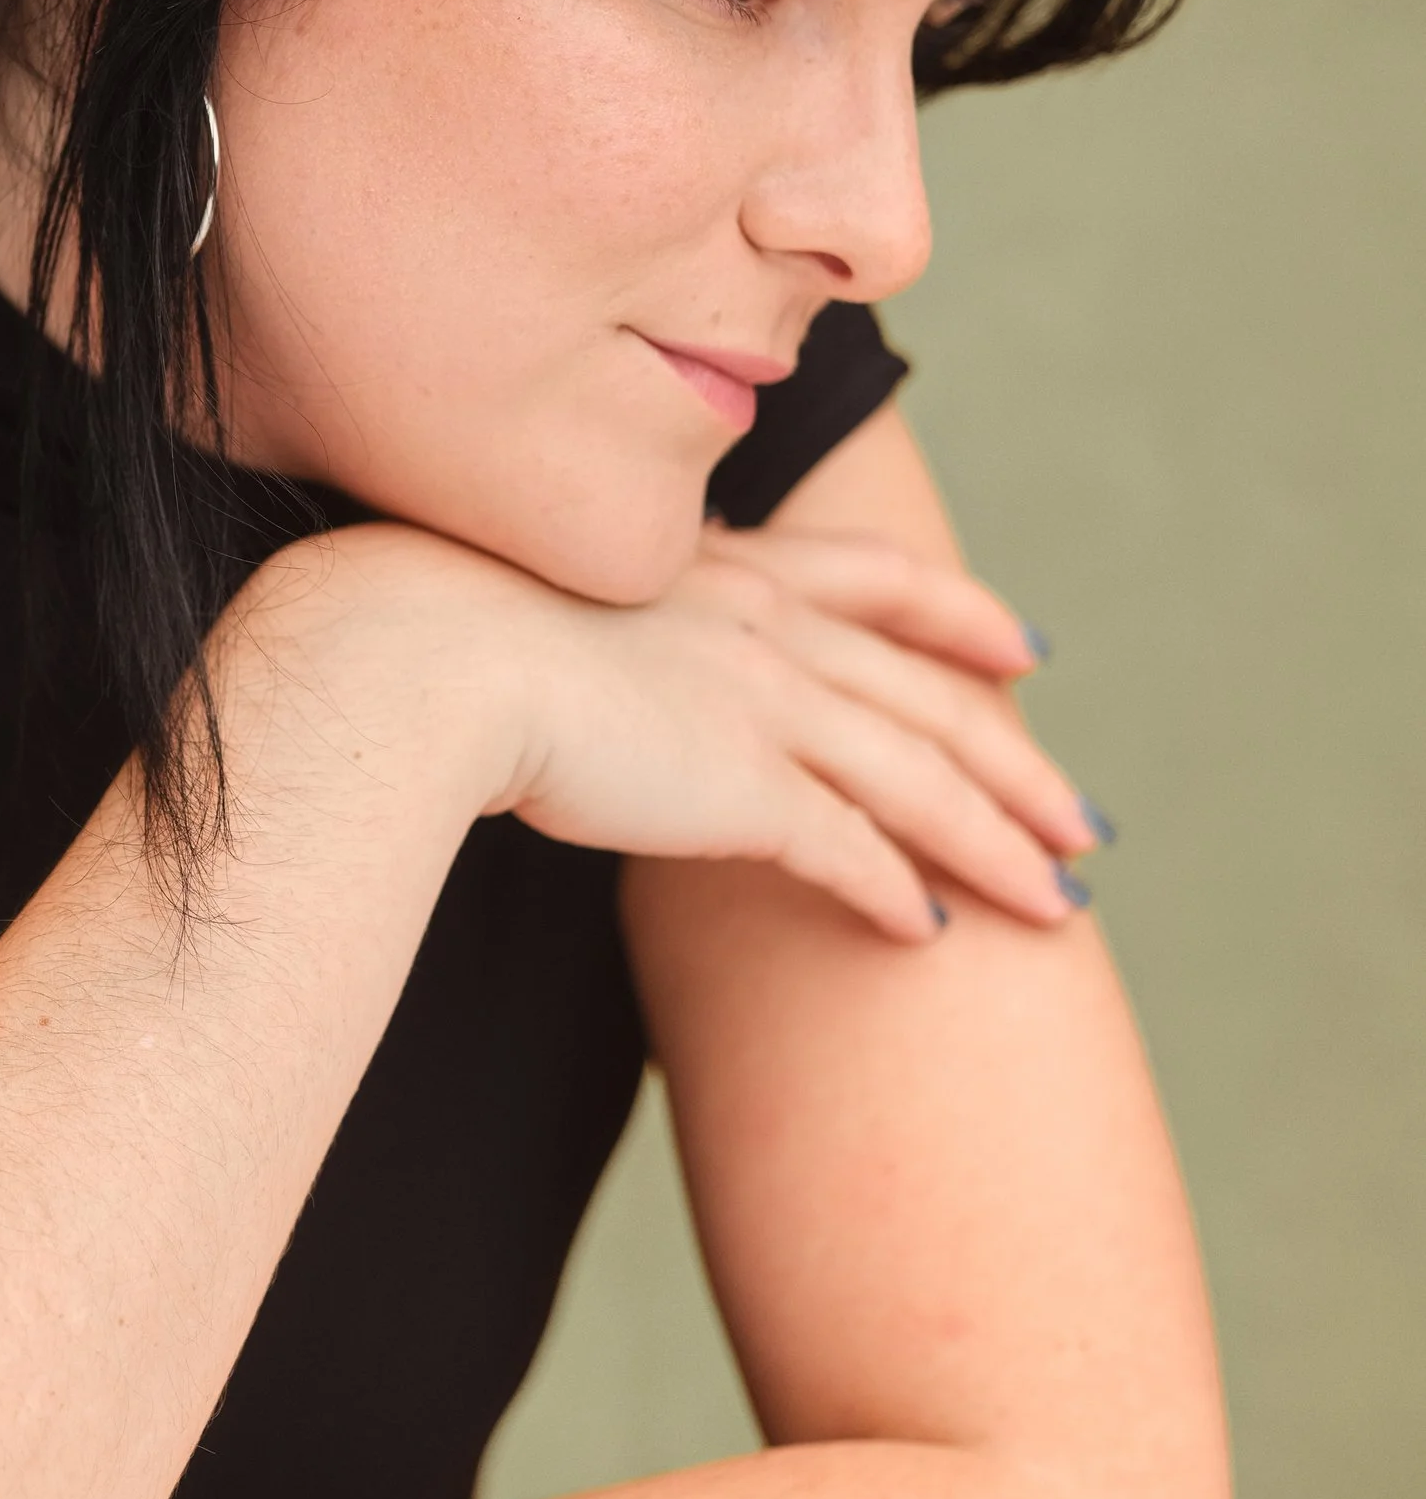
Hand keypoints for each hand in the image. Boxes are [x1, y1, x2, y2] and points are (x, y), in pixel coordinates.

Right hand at [358, 514, 1094, 944]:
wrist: (416, 648)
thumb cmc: (436, 621)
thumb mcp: (541, 593)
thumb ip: (598, 624)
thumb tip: (587, 656)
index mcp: (720, 565)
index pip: (876, 579)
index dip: (960, 613)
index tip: (1024, 646)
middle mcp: (762, 621)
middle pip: (931, 695)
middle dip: (1017, 760)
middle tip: (1083, 816)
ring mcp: (760, 700)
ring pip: (920, 778)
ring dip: (999, 841)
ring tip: (1058, 900)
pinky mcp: (739, 784)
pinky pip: (850, 847)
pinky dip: (898, 890)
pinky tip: (931, 933)